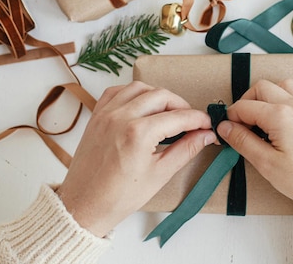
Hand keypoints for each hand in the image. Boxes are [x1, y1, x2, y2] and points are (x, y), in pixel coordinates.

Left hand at [56, 81, 215, 236]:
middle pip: (161, 96)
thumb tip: (205, 135)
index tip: (207, 124)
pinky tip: (142, 105)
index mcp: (139, 133)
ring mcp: (106, 114)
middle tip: (191, 121)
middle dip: (181, 105)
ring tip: (168, 112)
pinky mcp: (97, 116)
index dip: (198, 119)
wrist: (85, 205)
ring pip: (140, 88)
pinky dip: (134, 93)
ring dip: (158, 95)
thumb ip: (186, 150)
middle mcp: (121, 117)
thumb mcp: (160, 174)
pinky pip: (117, 92)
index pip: (178, 117)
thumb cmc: (119, 196)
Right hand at [217, 79, 292, 227]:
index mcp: (279, 115)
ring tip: (263, 117)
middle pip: (262, 87)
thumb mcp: (267, 164)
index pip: (244, 106)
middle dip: (247, 102)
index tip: (227, 131)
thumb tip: (225, 127)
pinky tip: (290, 113)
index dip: (231, 118)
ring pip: (284, 85)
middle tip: (242, 125)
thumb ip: (243, 141)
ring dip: (269, 95)